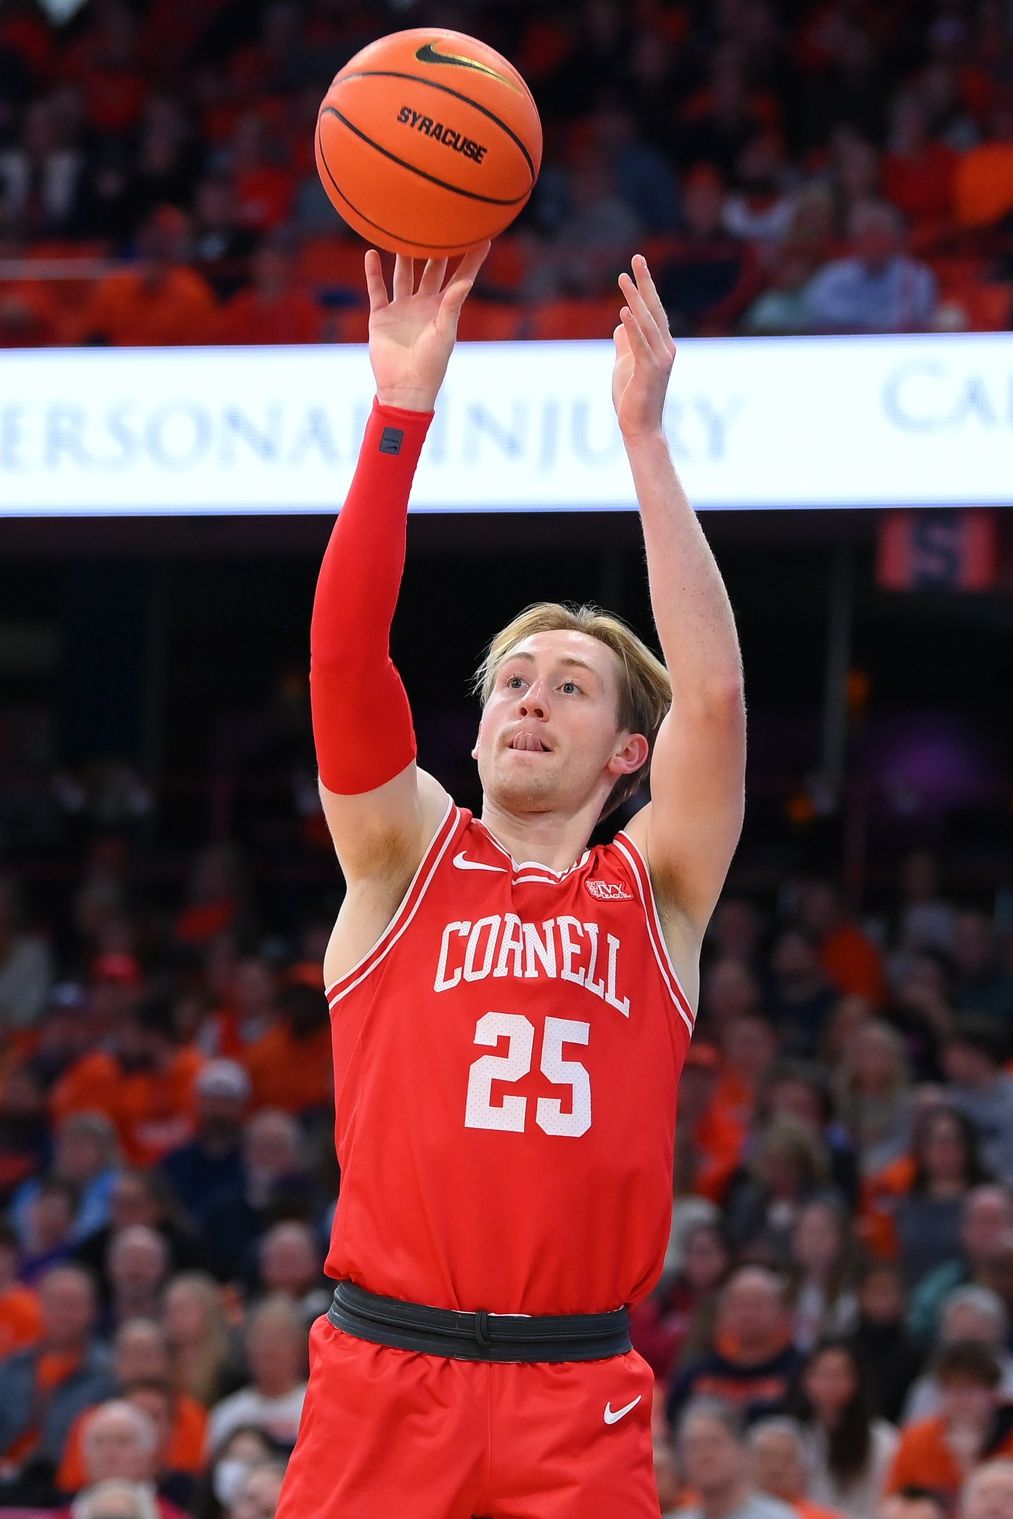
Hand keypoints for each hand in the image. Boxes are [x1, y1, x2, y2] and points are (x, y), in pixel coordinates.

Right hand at [365, 242, 489, 412]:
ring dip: (403, 254)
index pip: (461, 277)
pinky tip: (372, 253)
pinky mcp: (382, 316)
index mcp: (444, 308)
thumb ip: (452, 306)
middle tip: (438, 219)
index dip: (472, 259)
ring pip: (403, 274)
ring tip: (403, 228)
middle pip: (431, 268)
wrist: (404, 388)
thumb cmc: (431, 366)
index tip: (483, 236)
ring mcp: (402, 308)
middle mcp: (424, 304)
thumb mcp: (445, 334)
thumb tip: (466, 281)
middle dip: (436, 247)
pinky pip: (377, 289)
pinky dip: (373, 272)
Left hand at [611, 254, 675, 442]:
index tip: (637, 265)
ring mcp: (660, 359)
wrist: (640, 427)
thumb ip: (625, 344)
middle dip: (645, 282)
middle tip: (637, 257)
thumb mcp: (624, 365)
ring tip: (623, 278)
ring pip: (647, 322)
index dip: (645, 287)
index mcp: (661, 345)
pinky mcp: (650, 371)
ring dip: (634, 298)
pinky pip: (640, 345)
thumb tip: (618, 325)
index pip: (653, 310)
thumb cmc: (633, 399)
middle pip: (654, 308)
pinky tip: (624, 311)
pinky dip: (633, 327)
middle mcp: (666, 348)